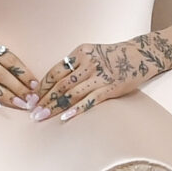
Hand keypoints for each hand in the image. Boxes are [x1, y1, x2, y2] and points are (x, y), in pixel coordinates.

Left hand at [27, 32, 171, 120]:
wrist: (140, 55)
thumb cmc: (112, 56)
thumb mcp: (90, 53)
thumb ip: (73, 65)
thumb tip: (51, 85)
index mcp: (80, 52)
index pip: (55, 71)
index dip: (42, 87)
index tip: (31, 98)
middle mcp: (89, 63)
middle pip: (61, 84)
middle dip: (44, 100)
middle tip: (32, 112)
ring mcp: (100, 76)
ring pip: (72, 94)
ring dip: (55, 107)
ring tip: (42, 117)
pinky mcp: (111, 88)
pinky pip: (90, 101)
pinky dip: (76, 109)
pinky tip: (65, 118)